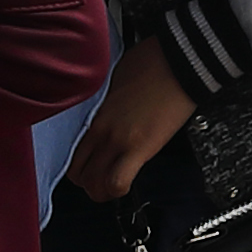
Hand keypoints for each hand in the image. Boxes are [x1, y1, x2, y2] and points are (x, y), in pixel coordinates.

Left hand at [64, 38, 194, 202]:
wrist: (179, 60)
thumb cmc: (154, 62)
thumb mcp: (117, 79)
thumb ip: (109, 103)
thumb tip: (110, 111)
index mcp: (96, 114)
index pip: (72, 152)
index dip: (79, 167)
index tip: (90, 168)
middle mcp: (102, 129)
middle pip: (79, 172)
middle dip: (88, 183)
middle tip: (101, 181)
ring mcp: (120, 139)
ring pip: (95, 183)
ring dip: (102, 191)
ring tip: (112, 188)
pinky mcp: (142, 147)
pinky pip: (119, 181)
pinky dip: (118, 190)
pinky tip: (125, 186)